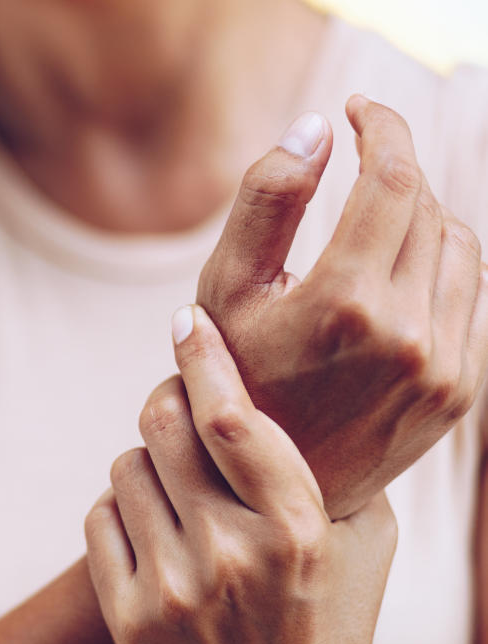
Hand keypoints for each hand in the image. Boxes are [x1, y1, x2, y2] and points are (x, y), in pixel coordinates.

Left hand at [85, 306, 409, 643]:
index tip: (187, 322)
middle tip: (175, 405)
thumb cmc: (330, 622)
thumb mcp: (361, 541)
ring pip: (125, 469)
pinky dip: (120, 512)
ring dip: (146, 466)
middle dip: (165, 402)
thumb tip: (282, 378)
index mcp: (299, 529)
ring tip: (177, 494)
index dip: (202, 357)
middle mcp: (234, 556)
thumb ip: (331, 465)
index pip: (233, 417)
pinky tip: (151, 532)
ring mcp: (174, 592)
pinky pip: (98, 520)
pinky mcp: (129, 621)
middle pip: (161, 428)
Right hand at [197, 95, 487, 519]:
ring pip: (460, 247)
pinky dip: (437, 267)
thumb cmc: (233, 379)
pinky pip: (468, 297)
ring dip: (421, 215)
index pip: (392, 178)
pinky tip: (393, 275)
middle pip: (427, 206)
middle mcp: (407, 335)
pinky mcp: (461, 391)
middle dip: (393, 169)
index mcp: (345, 303)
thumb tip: (316, 128)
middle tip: (356, 163)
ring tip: (374, 220)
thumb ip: (265, 200)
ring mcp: (443, 368)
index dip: (381, 128)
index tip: (358, 110)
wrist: (267, 488)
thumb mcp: (225, 290)